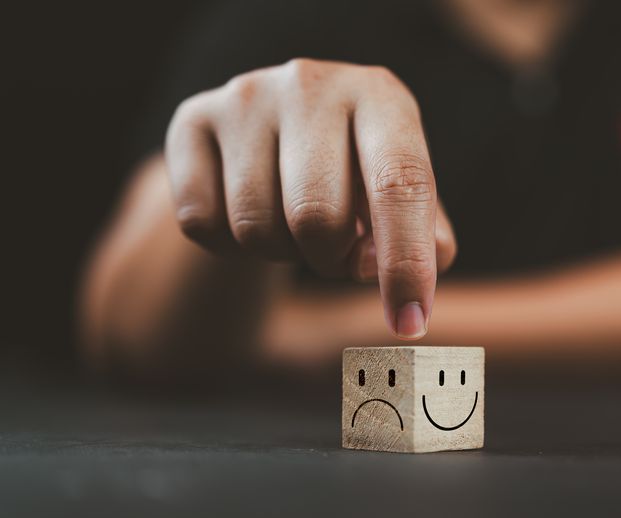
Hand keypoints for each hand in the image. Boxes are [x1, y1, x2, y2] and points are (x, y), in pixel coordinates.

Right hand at [165, 59, 455, 338]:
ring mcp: (245, 97)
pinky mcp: (191, 119)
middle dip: (330, 260)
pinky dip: (229, 247)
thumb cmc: (357, 172)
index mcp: (380, 96)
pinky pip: (201, 222)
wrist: (278, 130)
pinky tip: (247, 213)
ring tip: (292, 223)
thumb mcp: (404, 195)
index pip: (400, 184)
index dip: (406, 262)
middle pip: (316, 217)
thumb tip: (384, 277)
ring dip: (281, 252)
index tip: (409, 324)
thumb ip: (423, 240)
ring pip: (255, 226)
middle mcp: (311, 84)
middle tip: (335, 250)